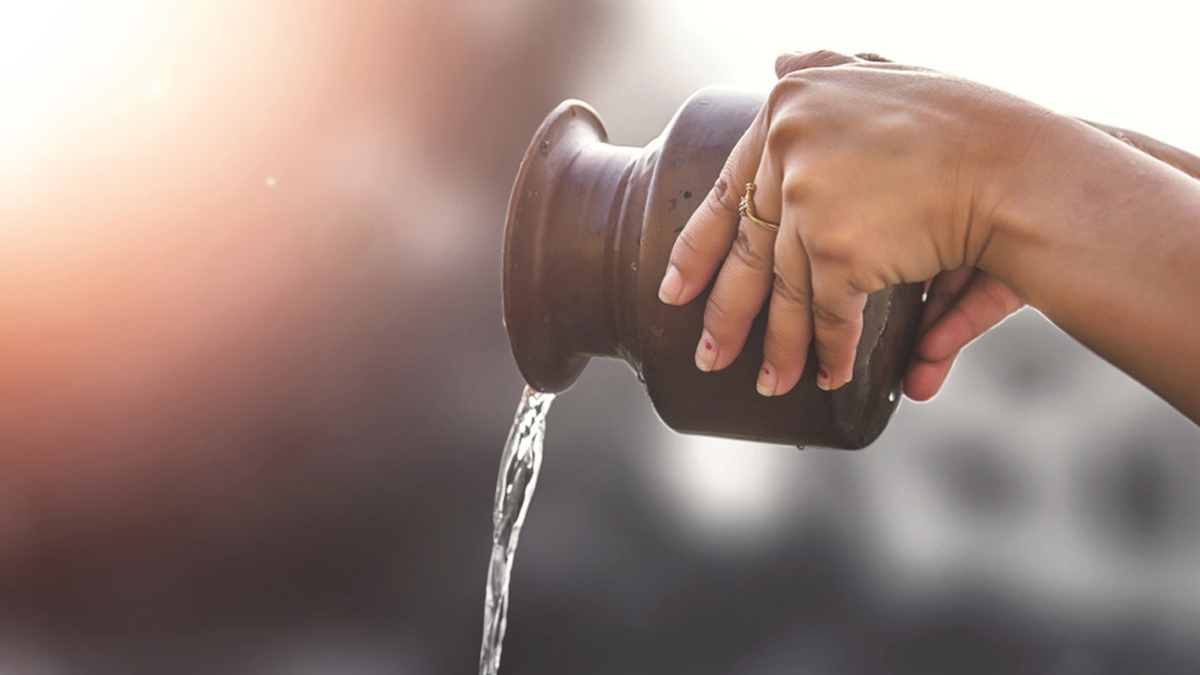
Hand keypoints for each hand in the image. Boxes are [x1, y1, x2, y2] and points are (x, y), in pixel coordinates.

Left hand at [657, 50, 1040, 397]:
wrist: (1024, 163)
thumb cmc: (969, 125)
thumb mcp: (886, 74)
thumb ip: (829, 70)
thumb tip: (779, 57)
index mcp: (789, 104)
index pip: (727, 186)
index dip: (698, 245)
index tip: (675, 286)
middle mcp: (787, 143)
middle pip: (746, 246)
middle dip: (727, 310)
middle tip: (709, 352)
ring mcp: (808, 195)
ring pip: (785, 288)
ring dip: (780, 345)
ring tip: (770, 383)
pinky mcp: (837, 246)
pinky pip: (826, 311)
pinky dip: (830, 347)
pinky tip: (828, 375)